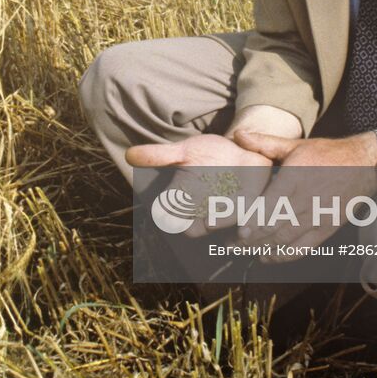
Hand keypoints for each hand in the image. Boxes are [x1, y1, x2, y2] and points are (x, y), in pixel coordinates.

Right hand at [126, 134, 272, 236]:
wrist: (241, 148)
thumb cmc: (209, 153)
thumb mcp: (184, 150)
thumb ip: (159, 155)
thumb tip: (129, 154)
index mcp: (185, 199)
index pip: (170, 220)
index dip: (170, 217)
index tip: (175, 205)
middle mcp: (202, 210)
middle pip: (194, 229)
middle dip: (197, 222)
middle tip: (204, 211)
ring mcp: (224, 212)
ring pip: (219, 227)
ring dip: (222, 223)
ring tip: (227, 212)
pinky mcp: (247, 209)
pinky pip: (245, 223)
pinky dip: (245, 226)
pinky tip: (246, 221)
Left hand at [231, 131, 376, 257]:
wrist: (365, 166)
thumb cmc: (326, 154)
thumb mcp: (296, 145)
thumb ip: (265, 143)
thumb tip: (238, 135)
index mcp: (295, 177)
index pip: (270, 205)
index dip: (253, 221)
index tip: (238, 230)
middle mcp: (306, 200)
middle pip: (273, 227)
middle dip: (250, 239)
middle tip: (230, 244)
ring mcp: (317, 217)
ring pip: (285, 240)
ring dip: (262, 249)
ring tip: (243, 250)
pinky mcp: (326, 229)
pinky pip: (302, 248)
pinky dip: (283, 256)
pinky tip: (268, 257)